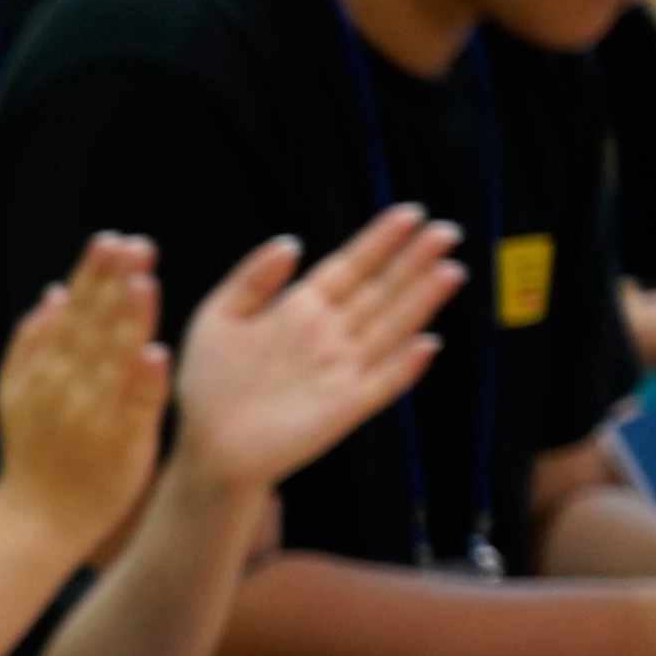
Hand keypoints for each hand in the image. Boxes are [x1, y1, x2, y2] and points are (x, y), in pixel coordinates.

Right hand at [0, 234, 171, 556]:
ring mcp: (94, 415)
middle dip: (113, 285)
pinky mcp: (122, 444)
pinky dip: (144, 382)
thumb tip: (53, 292)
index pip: (72, 312)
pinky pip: (135, 408)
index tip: (111, 241)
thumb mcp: (15, 393)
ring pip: (114, 361)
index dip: (92, 276)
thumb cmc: (34, 452)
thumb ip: (31, 342)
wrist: (38, 518)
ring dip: (129, 322)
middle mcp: (67, 386)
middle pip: (93, 327)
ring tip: (145, 283)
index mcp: (45, 370)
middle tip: (136, 245)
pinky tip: (156, 353)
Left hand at [167, 209, 458, 498]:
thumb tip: (291, 242)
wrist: (207, 444)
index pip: (349, 267)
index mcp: (302, 308)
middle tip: (444, 232)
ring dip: (420, 302)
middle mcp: (330, 334)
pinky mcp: (347, 406)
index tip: (410, 212)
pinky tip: (426, 344)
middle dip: (413, 262)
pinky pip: (383, 383)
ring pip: (391, 328)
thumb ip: (252, 279)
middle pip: (380, 291)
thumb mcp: (219, 317)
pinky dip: (404, 366)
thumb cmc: (209, 381)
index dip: (379, 241)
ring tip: (448, 271)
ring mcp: (342, 369)